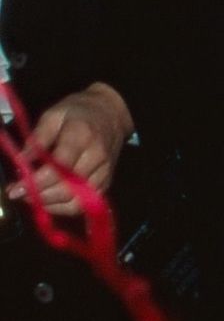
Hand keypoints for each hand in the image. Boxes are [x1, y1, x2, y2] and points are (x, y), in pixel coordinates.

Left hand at [10, 84, 132, 216]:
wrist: (111, 113)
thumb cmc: (79, 112)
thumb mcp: (54, 115)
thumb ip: (37, 138)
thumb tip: (21, 162)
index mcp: (82, 135)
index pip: (59, 167)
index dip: (36, 182)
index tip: (15, 188)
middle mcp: (96, 156)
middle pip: (67, 188)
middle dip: (39, 196)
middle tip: (19, 193)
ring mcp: (103, 171)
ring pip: (75, 202)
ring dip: (49, 205)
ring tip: (32, 197)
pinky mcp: (105, 183)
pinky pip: (82, 206)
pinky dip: (62, 208)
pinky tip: (49, 201)